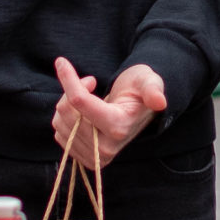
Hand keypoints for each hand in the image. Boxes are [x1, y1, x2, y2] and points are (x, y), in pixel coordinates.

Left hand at [51, 58, 168, 168]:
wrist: (138, 111)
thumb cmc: (142, 91)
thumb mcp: (149, 82)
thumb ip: (153, 90)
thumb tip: (159, 102)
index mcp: (119, 127)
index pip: (79, 102)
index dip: (68, 79)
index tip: (62, 61)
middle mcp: (106, 148)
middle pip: (67, 112)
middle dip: (72, 90)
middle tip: (90, 82)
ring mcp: (94, 157)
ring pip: (59, 122)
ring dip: (68, 104)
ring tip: (89, 97)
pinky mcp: (84, 158)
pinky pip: (59, 132)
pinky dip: (67, 118)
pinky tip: (83, 113)